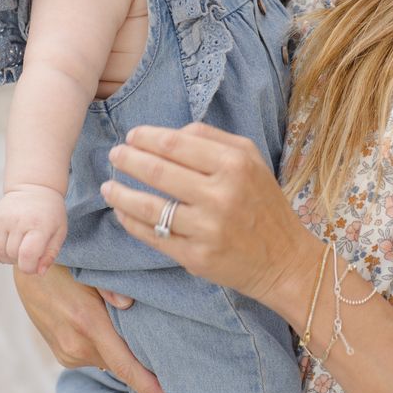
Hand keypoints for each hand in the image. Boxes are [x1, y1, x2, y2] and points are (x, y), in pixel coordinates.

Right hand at [0, 185, 66, 274]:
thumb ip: (50, 254)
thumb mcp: (59, 231)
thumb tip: (38, 273)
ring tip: (18, 251)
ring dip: (7, 258)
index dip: (29, 268)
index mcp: (39, 224)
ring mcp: (3, 218)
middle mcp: (18, 220)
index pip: (27, 256)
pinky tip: (5, 250)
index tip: (35, 265)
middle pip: (12, 255)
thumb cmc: (51, 213)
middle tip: (29, 254)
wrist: (36, 187)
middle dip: (20, 261)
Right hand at [14, 265, 180, 392]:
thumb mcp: (90, 266)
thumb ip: (111, 287)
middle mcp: (77, 345)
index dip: (152, 390)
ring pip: (107, 359)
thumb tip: (129, 304)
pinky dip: (105, 346)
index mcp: (88, 323)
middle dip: (144, 366)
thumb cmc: (63, 259)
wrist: (25, 263)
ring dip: (120, 350)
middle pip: (121, 364)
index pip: (126, 367)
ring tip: (129, 324)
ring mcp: (67, 352)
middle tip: (170, 361)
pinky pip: (93, 355)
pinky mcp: (61, 353)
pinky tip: (106, 325)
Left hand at [101, 122, 317, 313]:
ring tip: (108, 186)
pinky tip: (121, 212)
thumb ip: (211, 139)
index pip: (175, 144)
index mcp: (234, 164)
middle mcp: (220, 194)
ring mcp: (207, 228)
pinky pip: (152, 235)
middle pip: (158, 171)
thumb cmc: (262, 201)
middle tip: (114, 155)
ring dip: (120, 193)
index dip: (146, 138)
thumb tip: (168, 134)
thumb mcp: (249, 159)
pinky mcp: (196, 257)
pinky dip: (130, 221)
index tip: (131, 136)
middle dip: (128, 160)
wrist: (284, 259)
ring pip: (149, 206)